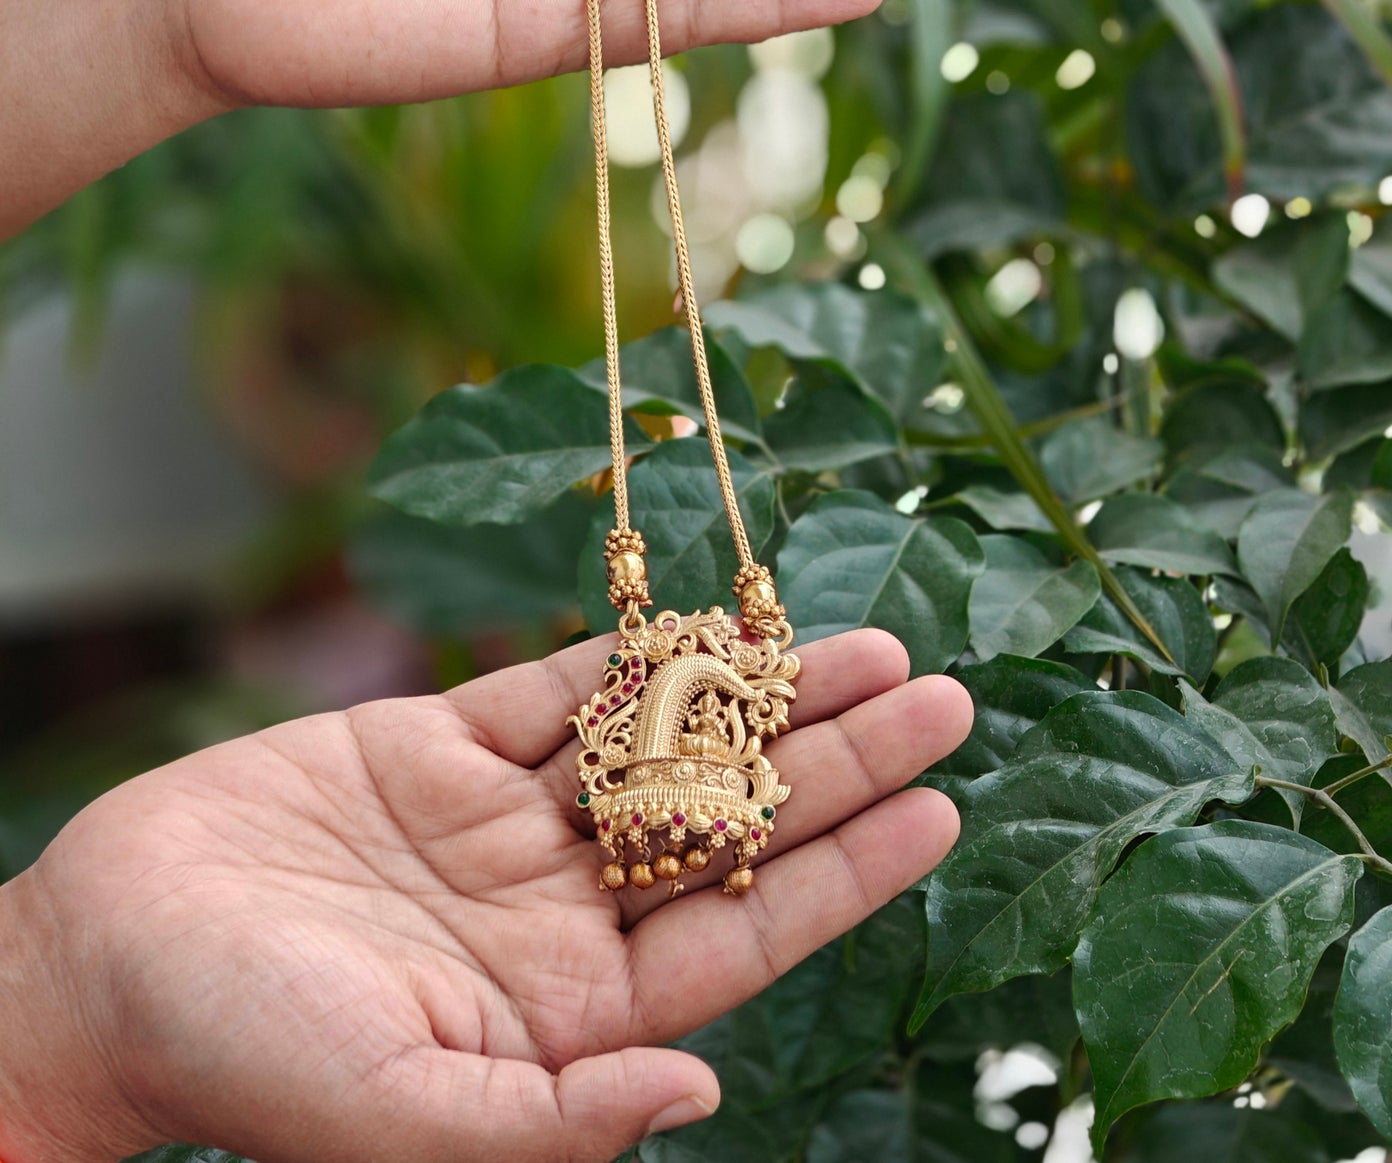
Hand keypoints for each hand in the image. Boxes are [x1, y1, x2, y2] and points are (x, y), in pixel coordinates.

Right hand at [0, 629, 969, 1162]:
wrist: (107, 962)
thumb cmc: (244, 1061)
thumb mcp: (405, 1119)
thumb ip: (557, 1119)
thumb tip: (703, 1089)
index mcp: (571, 1015)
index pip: (745, 936)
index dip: (848, 870)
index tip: (942, 804)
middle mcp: (559, 915)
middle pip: (731, 825)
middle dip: (839, 760)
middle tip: (941, 692)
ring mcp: (507, 827)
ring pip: (665, 747)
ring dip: (765, 697)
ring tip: (868, 643)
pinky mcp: (444, 749)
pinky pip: (561, 691)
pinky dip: (640, 654)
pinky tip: (720, 620)